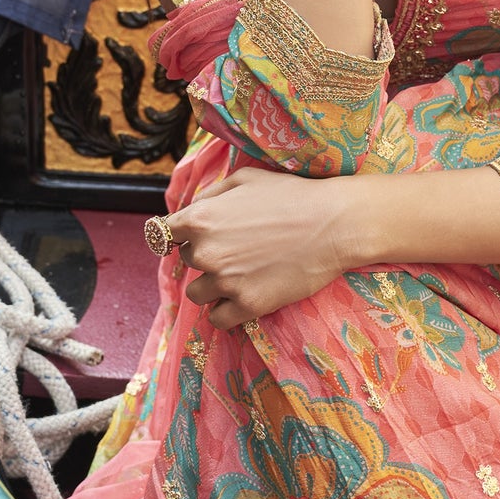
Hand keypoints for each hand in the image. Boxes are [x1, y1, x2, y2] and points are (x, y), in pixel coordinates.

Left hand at [168, 163, 355, 330]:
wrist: (334, 224)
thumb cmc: (292, 195)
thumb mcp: (245, 179)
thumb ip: (210, 194)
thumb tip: (190, 208)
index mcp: (200, 219)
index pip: (165, 234)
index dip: (181, 235)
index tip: (195, 238)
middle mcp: (206, 252)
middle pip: (188, 262)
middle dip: (207, 256)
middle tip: (237, 250)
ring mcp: (226, 282)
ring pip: (198, 294)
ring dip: (213, 286)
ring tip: (240, 275)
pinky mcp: (248, 305)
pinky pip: (218, 319)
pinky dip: (226, 312)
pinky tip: (243, 297)